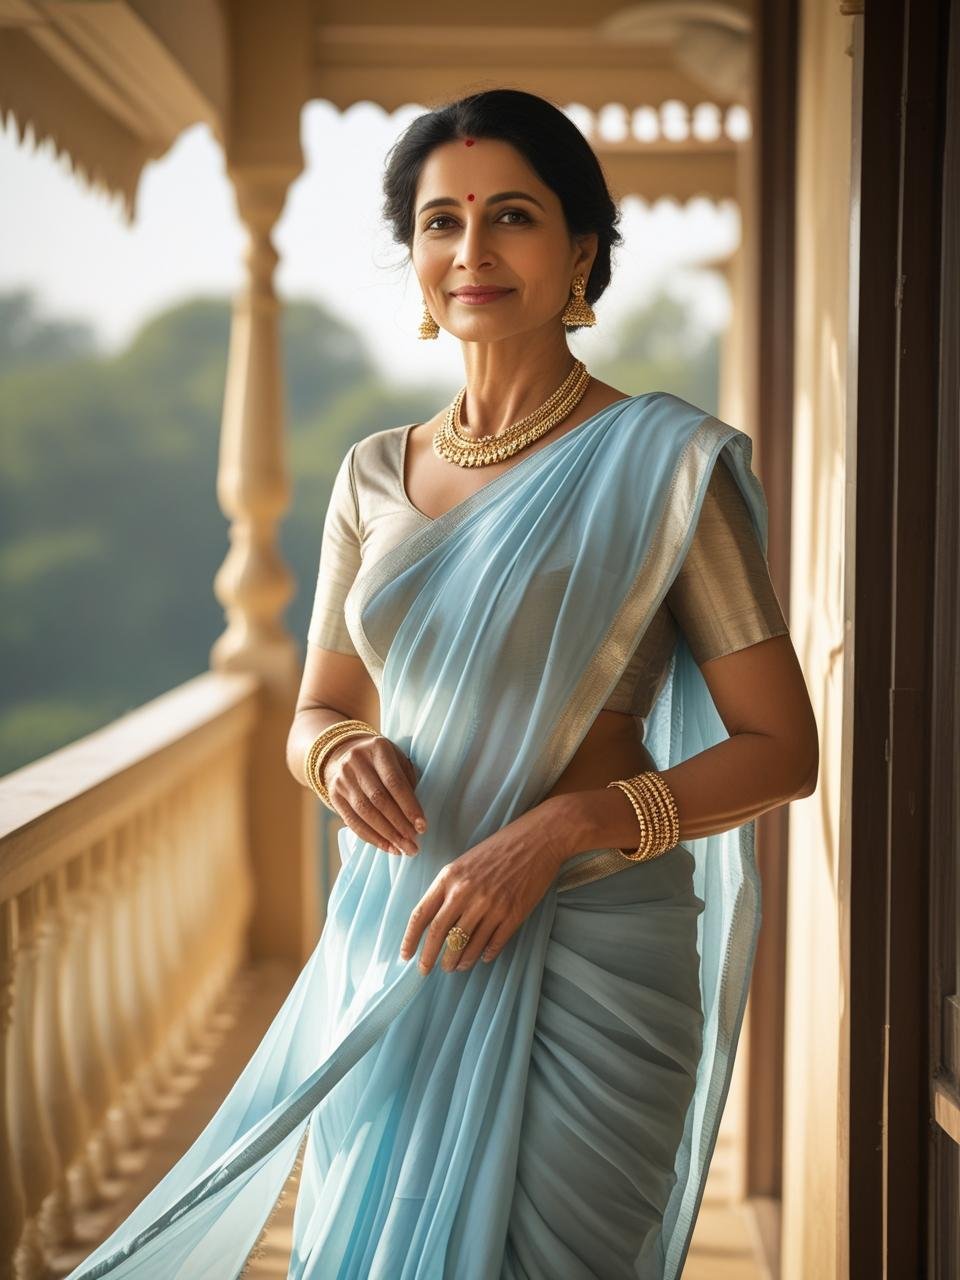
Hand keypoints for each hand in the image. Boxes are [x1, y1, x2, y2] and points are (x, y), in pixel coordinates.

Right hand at [324, 733, 426, 856]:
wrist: (345, 754)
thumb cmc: (382, 762)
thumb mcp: (398, 760)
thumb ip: (408, 782)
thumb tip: (416, 818)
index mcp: (378, 748)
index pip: (394, 782)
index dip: (409, 806)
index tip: (422, 827)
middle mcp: (356, 761)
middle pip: (379, 799)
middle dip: (398, 825)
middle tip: (413, 845)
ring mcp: (342, 778)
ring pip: (365, 812)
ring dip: (386, 835)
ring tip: (402, 849)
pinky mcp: (334, 795)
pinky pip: (352, 821)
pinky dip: (371, 837)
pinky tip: (386, 846)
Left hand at [398, 802, 565, 974]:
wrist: (537, 839)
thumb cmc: (498, 849)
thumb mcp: (464, 863)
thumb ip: (448, 888)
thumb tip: (434, 921)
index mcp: (450, 878)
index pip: (421, 915)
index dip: (410, 939)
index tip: (405, 956)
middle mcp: (466, 893)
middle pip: (440, 934)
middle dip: (429, 957)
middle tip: (426, 971)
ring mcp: (491, 905)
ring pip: (466, 944)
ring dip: (457, 960)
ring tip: (454, 966)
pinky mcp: (513, 914)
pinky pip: (493, 943)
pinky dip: (485, 955)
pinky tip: (481, 958)